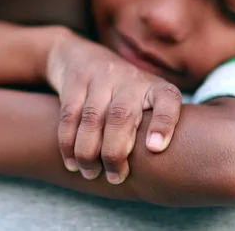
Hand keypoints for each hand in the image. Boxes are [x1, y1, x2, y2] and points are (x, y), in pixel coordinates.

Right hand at [46, 33, 181, 184]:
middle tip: (115, 178)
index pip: (167, 102)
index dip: (164, 124)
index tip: (155, 149)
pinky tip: (72, 162)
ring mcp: (101, 77)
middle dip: (115, 153)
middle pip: (121, 116)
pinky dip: (68, 143)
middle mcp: (130, 79)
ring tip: (90, 173)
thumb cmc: (125, 94)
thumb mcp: (147, 102)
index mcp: (156, 88)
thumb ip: (154, 128)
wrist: (81, 56)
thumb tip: (160, 169)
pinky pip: (70, 116)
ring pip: (92, 118)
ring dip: (88, 152)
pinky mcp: (75, 81)